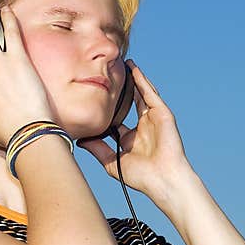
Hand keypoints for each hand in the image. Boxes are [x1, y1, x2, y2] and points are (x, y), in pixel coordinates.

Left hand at [76, 59, 190, 196]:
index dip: (108, 107)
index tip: (94, 96)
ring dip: (133, 79)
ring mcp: (154, 119)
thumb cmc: (142, 177)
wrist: (163, 180)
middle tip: (109, 73)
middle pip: (130, 102)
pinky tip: (133, 69)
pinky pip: (151, 93)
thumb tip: (80, 140)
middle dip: (122, 88)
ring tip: (123, 64)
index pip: (118, 117)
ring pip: (141, 94)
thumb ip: (97, 149)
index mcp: (132, 138)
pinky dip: (142, 81)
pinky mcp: (163, 114)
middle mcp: (143, 126)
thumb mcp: (112, 162)